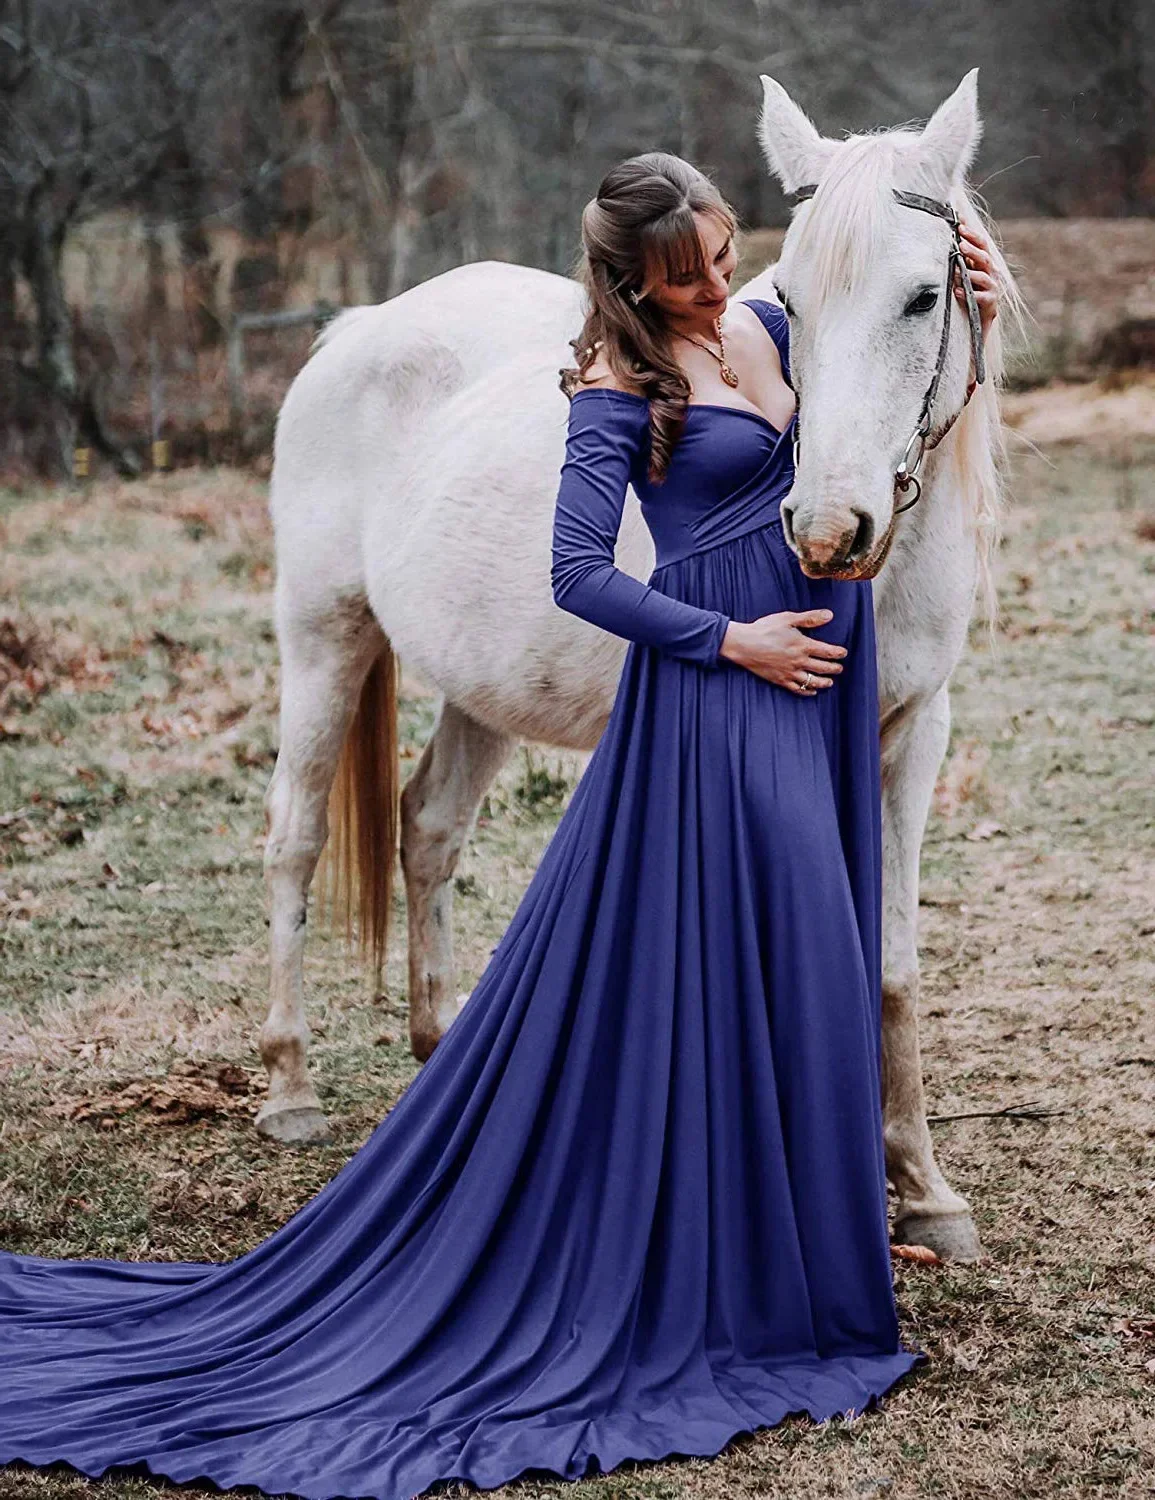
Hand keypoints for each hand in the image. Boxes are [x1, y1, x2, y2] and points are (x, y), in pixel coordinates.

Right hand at [719, 609, 846, 693]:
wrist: (743, 644)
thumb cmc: (764, 629)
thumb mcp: (788, 618)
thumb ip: (810, 618)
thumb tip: (829, 615)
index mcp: (803, 645)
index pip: (827, 652)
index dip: (838, 653)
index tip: (843, 653)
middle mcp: (799, 661)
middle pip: (822, 668)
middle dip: (834, 669)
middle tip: (840, 668)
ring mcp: (789, 673)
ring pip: (812, 681)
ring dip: (824, 682)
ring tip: (830, 682)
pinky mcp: (779, 680)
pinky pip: (797, 689)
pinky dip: (807, 691)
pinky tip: (812, 691)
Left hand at [955, 219, 999, 342]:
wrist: (973, 333)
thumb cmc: (962, 303)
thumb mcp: (956, 282)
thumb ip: (952, 266)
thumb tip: (938, 246)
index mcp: (982, 266)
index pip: (980, 245)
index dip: (972, 234)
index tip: (959, 224)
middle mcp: (990, 276)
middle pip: (985, 257)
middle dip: (973, 248)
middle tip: (960, 243)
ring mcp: (992, 291)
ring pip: (985, 276)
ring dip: (971, 271)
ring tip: (957, 268)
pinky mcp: (991, 308)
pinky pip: (983, 298)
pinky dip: (971, 294)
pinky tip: (957, 292)